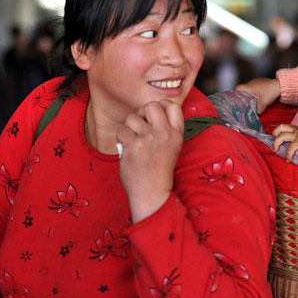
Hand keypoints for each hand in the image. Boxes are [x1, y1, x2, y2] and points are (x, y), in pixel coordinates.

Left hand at [116, 100, 183, 221]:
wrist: (151, 192)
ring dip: (129, 128)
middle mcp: (164, 134)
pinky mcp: (133, 146)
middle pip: (151, 106)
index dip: (161, 106)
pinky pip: (122, 130)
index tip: (153, 115)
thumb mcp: (172, 147)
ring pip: (132, 117)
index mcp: (176, 134)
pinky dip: (121, 138)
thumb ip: (166, 129)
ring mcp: (148, 139)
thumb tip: (150, 111)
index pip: (172, 106)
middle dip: (142, 113)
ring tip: (134, 141)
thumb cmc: (159, 169)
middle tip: (140, 125)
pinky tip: (127, 148)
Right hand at [235, 78, 280, 113]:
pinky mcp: (260, 80)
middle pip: (243, 88)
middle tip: (246, 102)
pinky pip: (255, 85)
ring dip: (251, 93)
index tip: (237, 98)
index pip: (238, 88)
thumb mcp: (263, 104)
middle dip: (244, 95)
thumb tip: (256, 113)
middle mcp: (251, 82)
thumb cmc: (270, 93)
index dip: (236, 93)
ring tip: (254, 99)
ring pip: (249, 87)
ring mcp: (256, 80)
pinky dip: (255, 90)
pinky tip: (260, 95)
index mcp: (249, 87)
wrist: (280, 85)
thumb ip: (258, 110)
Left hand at [273, 122, 297, 160]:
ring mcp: (297, 135)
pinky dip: (288, 154)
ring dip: (276, 143)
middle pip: (282, 127)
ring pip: (281, 136)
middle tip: (273, 139)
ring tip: (276, 150)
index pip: (287, 127)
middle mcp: (296, 130)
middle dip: (275, 133)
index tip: (278, 136)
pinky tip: (288, 159)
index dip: (281, 130)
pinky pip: (291, 148)